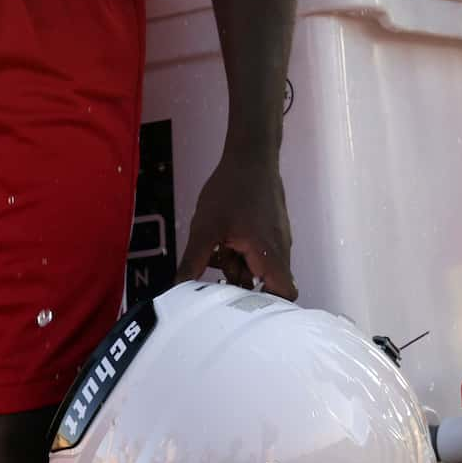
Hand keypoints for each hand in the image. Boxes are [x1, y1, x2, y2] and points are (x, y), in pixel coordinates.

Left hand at [178, 149, 296, 299]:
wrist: (251, 154)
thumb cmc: (230, 190)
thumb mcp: (205, 228)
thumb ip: (193, 262)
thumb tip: (177, 291)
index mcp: (268, 253)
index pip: (285, 293)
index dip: (267, 306)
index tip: (240, 307)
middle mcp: (280, 249)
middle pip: (266, 282)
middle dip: (241, 283)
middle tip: (216, 275)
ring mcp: (278, 237)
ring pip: (259, 266)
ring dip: (238, 266)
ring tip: (216, 253)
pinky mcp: (272, 228)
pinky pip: (259, 251)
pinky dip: (242, 252)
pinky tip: (222, 241)